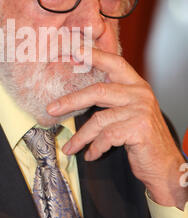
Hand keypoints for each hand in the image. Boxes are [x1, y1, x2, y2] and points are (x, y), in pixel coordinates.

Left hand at [47, 48, 187, 209]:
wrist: (165, 165)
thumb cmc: (142, 138)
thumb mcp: (130, 112)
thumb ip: (112, 100)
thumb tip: (78, 95)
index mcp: (137, 85)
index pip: (115, 63)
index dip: (95, 56)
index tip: (76, 51)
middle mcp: (140, 94)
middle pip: (98, 91)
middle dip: (71, 100)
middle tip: (51, 109)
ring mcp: (140, 110)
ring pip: (99, 119)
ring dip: (80, 137)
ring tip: (69, 148)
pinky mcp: (139, 129)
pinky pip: (106, 136)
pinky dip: (95, 148)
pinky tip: (90, 155)